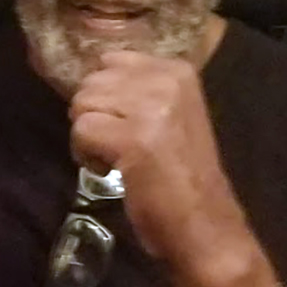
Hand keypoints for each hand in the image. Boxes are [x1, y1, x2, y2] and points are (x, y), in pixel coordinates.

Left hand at [68, 51, 250, 265]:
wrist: (205, 225)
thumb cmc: (181, 172)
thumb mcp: (169, 112)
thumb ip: (137, 87)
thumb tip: (91, 74)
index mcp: (177, 70)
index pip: (110, 61)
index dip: (106, 95)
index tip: (126, 122)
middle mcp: (166, 81)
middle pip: (92, 82)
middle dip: (96, 114)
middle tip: (120, 143)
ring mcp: (150, 108)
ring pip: (82, 104)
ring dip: (89, 134)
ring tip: (117, 157)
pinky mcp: (132, 138)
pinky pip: (80, 130)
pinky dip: (85, 154)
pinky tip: (110, 169)